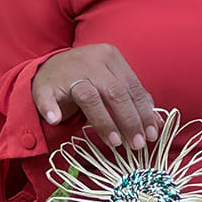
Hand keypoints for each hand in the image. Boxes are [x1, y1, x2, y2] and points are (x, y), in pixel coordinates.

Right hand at [32, 44, 162, 149]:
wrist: (48, 69)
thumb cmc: (87, 78)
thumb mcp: (112, 82)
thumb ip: (133, 99)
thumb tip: (157, 124)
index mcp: (111, 57)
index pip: (133, 87)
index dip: (144, 112)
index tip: (151, 134)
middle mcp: (91, 61)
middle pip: (115, 92)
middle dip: (129, 121)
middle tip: (137, 144)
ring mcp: (67, 72)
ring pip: (89, 97)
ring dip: (104, 122)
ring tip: (115, 143)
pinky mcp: (44, 84)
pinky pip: (48, 98)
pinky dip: (51, 109)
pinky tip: (55, 120)